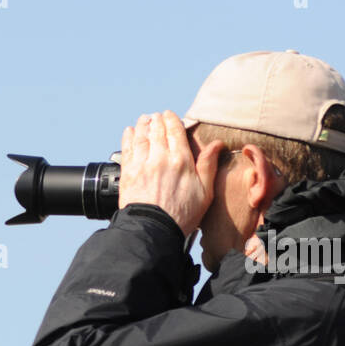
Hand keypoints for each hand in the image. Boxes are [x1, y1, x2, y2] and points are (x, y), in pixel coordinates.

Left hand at [117, 111, 223, 238]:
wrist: (153, 230)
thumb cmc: (181, 215)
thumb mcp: (205, 192)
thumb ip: (208, 165)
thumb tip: (217, 145)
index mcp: (181, 161)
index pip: (175, 131)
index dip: (172, 120)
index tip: (170, 115)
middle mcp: (160, 158)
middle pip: (157, 130)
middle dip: (157, 120)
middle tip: (157, 116)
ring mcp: (142, 165)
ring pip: (141, 136)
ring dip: (143, 124)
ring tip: (145, 119)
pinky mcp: (128, 173)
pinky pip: (127, 148)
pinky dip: (129, 137)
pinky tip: (130, 132)